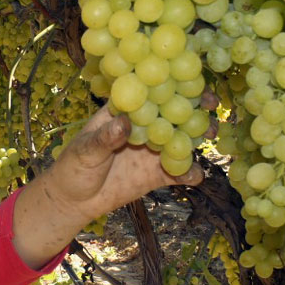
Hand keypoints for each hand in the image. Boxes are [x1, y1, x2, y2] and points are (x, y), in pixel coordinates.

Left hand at [11, 101, 211, 267]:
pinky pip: (179, 171)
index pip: (150, 92)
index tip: (188, 83)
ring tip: (209, 137)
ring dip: (198, 136)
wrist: (75, 200)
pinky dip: (189, 173)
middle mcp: (144, 126)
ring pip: (182, 139)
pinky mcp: (158, 174)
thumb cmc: (74, 166)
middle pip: (173, 112)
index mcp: (126, 110)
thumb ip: (105, 138)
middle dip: (194, 108)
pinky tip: (194, 176)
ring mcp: (153, 149)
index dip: (171, 84)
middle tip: (210, 108)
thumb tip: (124, 124)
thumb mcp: (85, 150)